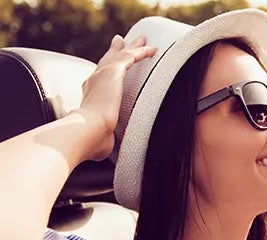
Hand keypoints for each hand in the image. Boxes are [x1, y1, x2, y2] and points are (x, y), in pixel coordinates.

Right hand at [76, 34, 155, 160]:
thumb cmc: (92, 140)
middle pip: (106, 61)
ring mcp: (101, 75)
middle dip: (116, 51)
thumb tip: (111, 148)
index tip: (110, 67)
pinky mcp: (112, 73)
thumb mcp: (101, 138)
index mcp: (89, 97)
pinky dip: (142, 52)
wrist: (87, 131)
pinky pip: (130, 57)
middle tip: (122, 41)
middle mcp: (92, 82)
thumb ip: (107, 138)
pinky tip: (152, 50)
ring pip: (119, 55)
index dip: (104, 71)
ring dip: (132, 47)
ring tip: (143, 39)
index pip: (98, 80)